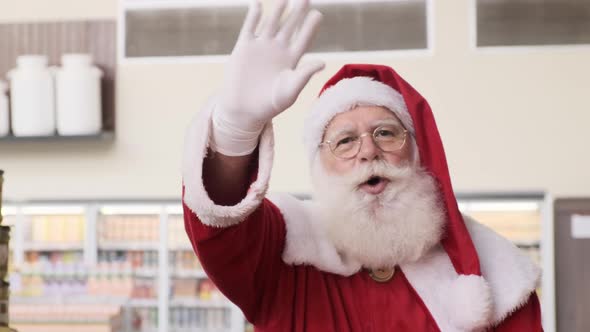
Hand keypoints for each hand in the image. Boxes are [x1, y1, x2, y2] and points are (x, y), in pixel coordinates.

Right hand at [211, 0, 324, 155]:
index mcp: (292, 60)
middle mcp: (278, 50)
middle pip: (290, 26)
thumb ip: (304, 75)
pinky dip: (253, 16)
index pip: (304, 38)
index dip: (311, 26)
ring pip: (272, 23)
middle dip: (298, 12)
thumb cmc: (269, 105)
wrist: (243, 111)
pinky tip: (258, 5)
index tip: (318, 14)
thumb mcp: (289, 91)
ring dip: (278, 10)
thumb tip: (322, 62)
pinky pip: (249, 27)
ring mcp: (261, 47)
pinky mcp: (244, 48)